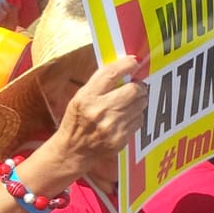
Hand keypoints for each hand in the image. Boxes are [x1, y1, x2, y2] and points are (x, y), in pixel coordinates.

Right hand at [49, 56, 147, 173]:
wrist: (73, 150)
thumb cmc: (76, 120)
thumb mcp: (80, 98)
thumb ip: (100, 84)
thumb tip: (125, 67)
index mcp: (86, 98)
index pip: (111, 74)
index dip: (127, 65)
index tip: (134, 62)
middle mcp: (99, 111)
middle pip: (134, 90)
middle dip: (139, 86)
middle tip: (136, 87)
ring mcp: (111, 126)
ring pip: (140, 104)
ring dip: (139, 101)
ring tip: (129, 103)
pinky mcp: (120, 138)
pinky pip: (139, 120)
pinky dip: (136, 116)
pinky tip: (125, 118)